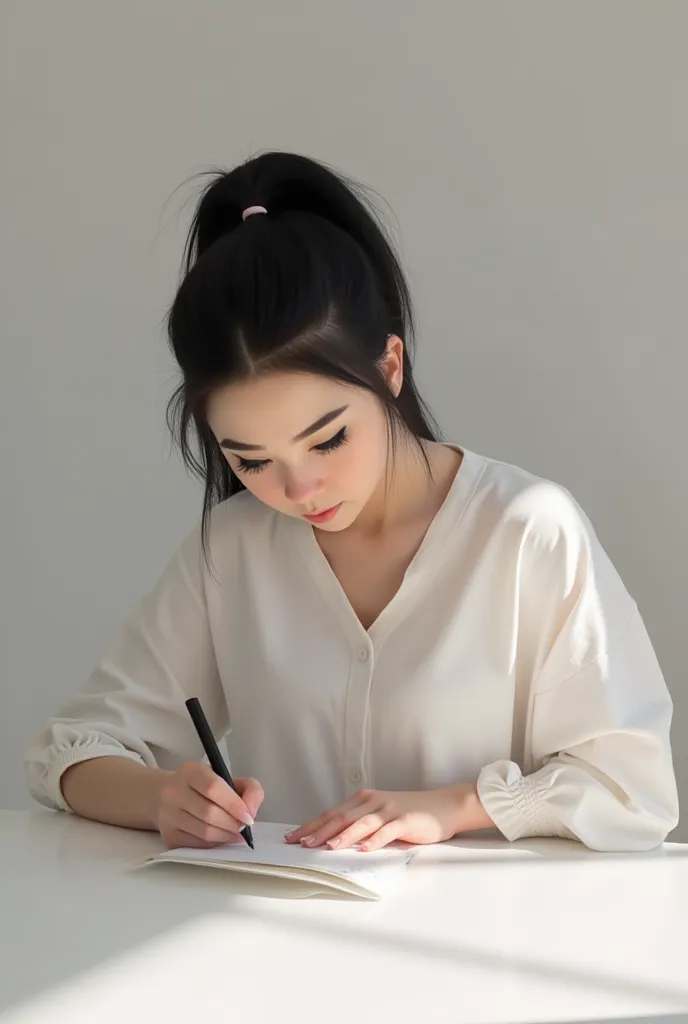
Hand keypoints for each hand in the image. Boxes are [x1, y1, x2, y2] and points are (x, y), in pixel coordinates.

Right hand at [155, 761, 263, 849]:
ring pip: (204, 832)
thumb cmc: (204, 787)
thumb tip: (251, 812)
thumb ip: (249, 788)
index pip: (213, 788)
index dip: (234, 804)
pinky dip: (215, 844)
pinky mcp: (168, 836)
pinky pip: (197, 845)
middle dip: (232, 823)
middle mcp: (173, 791)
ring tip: (236, 834)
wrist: (166, 796)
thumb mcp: (228, 778)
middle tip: (244, 828)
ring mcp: (167, 815)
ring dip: (226, 836)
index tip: (249, 817)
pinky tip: (221, 838)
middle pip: (209, 813)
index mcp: (190, 771)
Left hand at [285, 783, 493, 851]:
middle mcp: (373, 801)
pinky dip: (374, 840)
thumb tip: (331, 841)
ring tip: (327, 847)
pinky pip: (387, 830)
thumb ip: (361, 824)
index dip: (312, 825)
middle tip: (301, 844)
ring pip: (361, 822)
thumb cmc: (410, 813)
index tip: (293, 837)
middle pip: (341, 816)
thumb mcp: (381, 815)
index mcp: (364, 799)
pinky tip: (364, 849)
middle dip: (319, 831)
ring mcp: (389, 810)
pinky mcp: (406, 820)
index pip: (332, 813)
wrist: (444, 806)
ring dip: (343, 835)